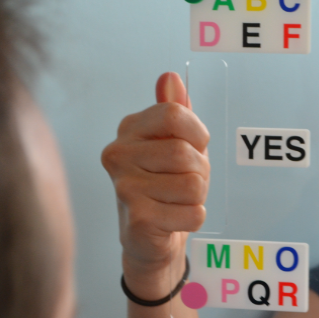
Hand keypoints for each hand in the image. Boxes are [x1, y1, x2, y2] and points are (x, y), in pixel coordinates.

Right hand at [101, 72, 209, 297]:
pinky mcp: (137, 218)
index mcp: (129, 129)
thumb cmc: (166, 185)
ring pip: (194, 184)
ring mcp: (124, 187)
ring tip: (177, 201)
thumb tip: (170, 77)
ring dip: (197, 197)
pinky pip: (194, 212)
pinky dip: (193, 218)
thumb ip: (175, 111)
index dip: (197, 133)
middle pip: (186, 153)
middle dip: (200, 171)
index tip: (195, 147)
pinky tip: (174, 220)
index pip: (174, 113)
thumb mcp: (176, 143)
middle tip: (185, 183)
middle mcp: (118, 154)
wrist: (149, 239)